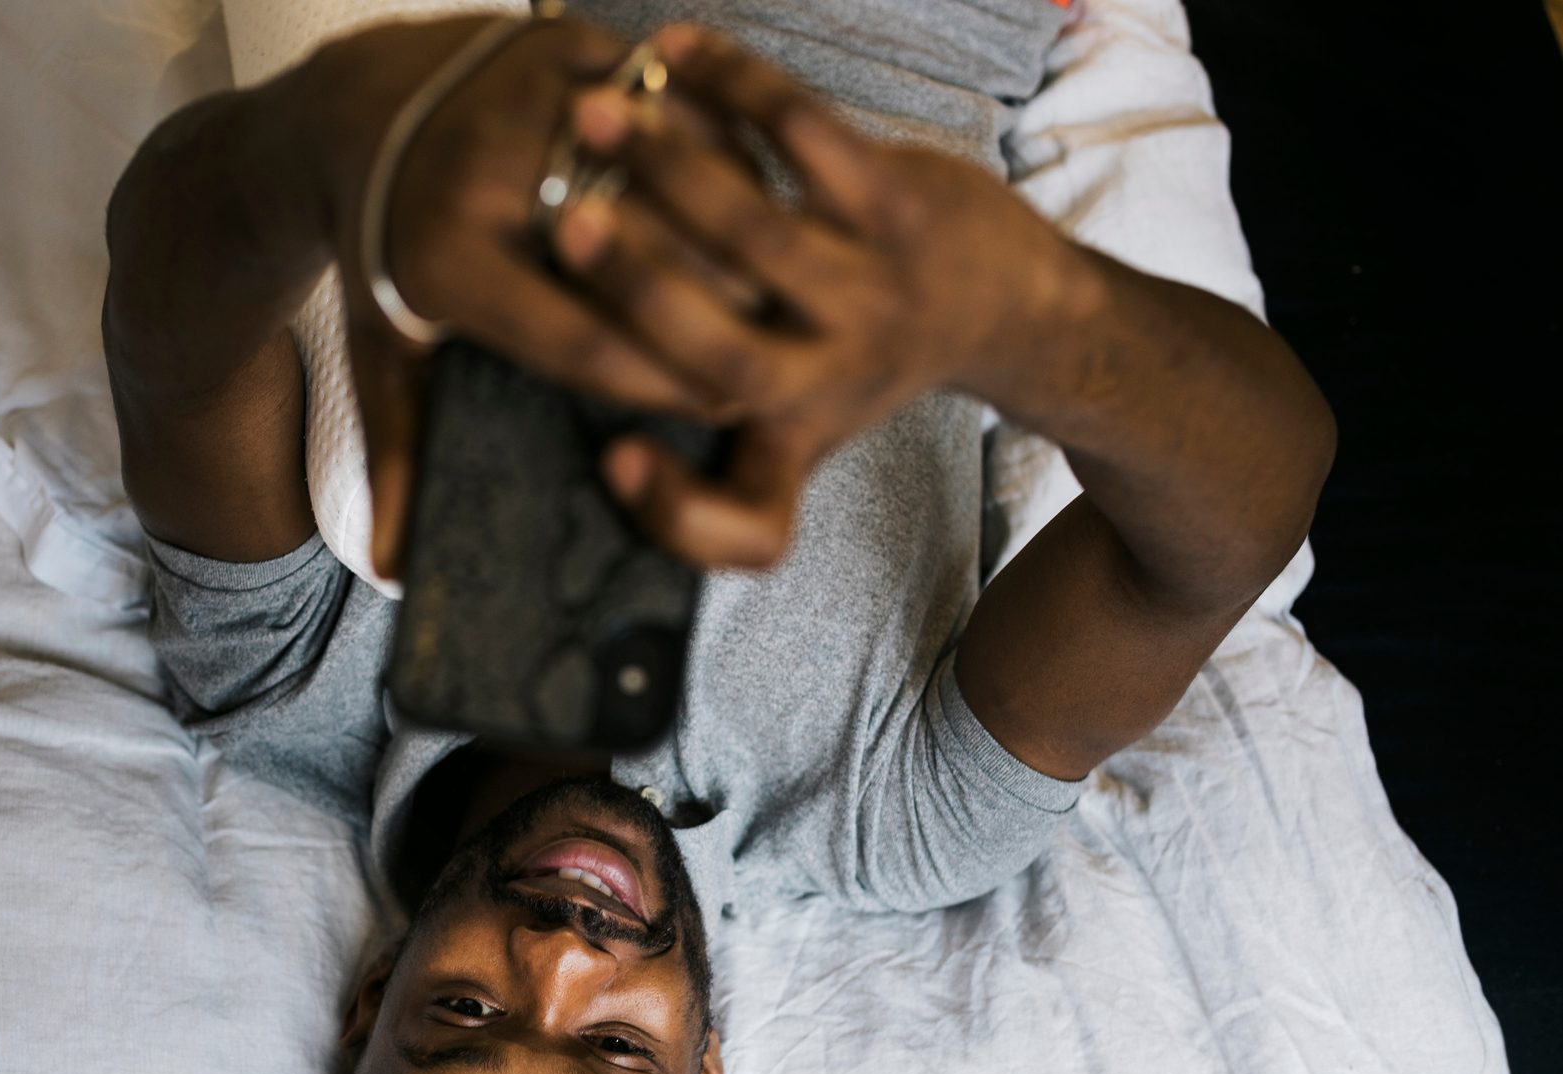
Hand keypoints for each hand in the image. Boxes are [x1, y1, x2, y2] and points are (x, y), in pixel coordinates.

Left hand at [298, 15, 738, 578]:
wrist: (351, 109)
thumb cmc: (382, 253)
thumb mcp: (380, 353)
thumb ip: (398, 456)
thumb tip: (395, 569)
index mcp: (444, 256)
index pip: (577, 336)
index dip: (654, 380)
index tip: (712, 408)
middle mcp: (484, 167)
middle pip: (640, 250)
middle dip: (712, 305)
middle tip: (768, 347)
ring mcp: (530, 93)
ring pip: (672, 168)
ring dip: (735, 222)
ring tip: (777, 280)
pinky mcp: (567, 40)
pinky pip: (677, 101)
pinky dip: (727, 149)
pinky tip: (763, 200)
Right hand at [549, 23, 1089, 567]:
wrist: (1007, 307)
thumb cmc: (855, 364)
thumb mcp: (796, 439)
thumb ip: (717, 482)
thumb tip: (613, 467)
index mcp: (795, 438)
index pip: (750, 521)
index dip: (678, 510)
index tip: (613, 461)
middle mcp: (836, 378)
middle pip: (727, 356)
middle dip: (639, 289)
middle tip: (565, 224)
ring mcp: (872, 288)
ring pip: (759, 233)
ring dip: (672, 169)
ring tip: (592, 116)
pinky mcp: (899, 203)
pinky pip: (807, 134)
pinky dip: (736, 87)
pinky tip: (671, 52)